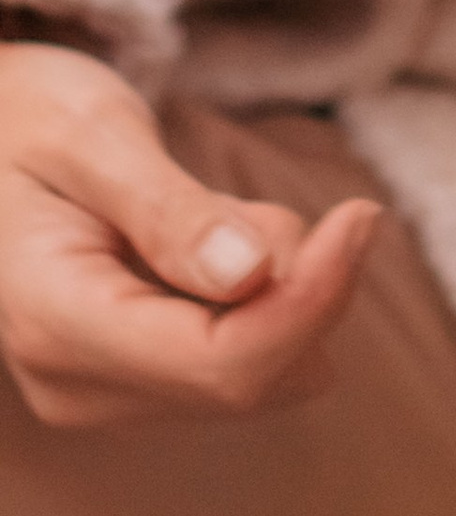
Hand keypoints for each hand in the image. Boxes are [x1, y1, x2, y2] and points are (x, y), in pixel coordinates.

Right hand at [0, 42, 378, 426]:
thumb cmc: (28, 119)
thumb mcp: (92, 135)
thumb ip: (169, 210)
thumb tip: (251, 277)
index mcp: (53, 322)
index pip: (221, 363)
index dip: (312, 300)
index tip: (362, 213)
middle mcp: (76, 385)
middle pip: (253, 377)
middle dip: (299, 286)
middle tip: (259, 201)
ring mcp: (106, 396)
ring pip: (265, 374)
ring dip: (281, 288)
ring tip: (211, 215)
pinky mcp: (139, 386)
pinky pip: (248, 362)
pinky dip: (263, 299)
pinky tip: (209, 247)